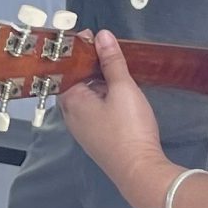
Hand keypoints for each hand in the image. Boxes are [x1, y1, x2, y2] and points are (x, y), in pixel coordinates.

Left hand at [59, 30, 170, 207]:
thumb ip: (112, 61)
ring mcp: (83, 129)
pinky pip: (94, 110)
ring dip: (97, 81)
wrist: (140, 172)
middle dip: (89, 64)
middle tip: (106, 48)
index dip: (78, 51)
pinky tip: (117, 91)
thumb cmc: (129, 129)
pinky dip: (102, 96)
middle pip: (75, 81)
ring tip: (114, 65)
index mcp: (71, 101)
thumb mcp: (123, 88)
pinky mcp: (96, 138)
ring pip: (85, 96)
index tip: (92, 37)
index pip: (66, 68)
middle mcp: (71, 115)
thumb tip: (101, 35)